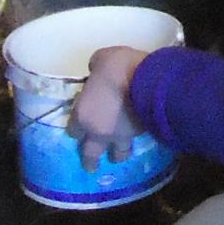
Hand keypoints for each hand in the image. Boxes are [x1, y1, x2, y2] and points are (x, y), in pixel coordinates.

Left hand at [66, 45, 149, 170]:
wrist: (150, 82)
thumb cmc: (119, 69)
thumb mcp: (101, 59)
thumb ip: (95, 68)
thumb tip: (95, 71)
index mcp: (83, 115)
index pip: (73, 131)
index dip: (76, 129)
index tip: (78, 126)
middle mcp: (99, 132)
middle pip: (90, 155)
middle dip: (90, 161)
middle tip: (91, 166)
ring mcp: (121, 136)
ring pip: (116, 155)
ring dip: (115, 156)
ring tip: (117, 157)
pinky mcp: (141, 135)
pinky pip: (134, 143)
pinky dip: (133, 143)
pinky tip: (134, 140)